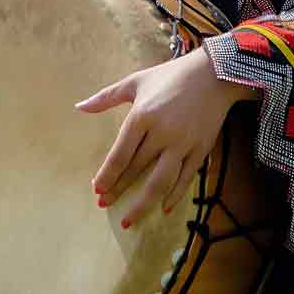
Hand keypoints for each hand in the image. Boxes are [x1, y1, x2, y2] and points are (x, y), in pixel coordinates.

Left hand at [76, 48, 257, 228]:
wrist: (215, 74)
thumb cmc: (170, 76)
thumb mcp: (135, 81)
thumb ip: (106, 97)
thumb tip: (79, 107)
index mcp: (142, 115)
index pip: (120, 154)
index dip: (107, 175)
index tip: (97, 189)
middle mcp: (162, 133)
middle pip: (136, 170)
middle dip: (118, 190)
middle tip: (104, 205)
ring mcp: (183, 144)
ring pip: (160, 181)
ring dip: (143, 203)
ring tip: (129, 219)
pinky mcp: (201, 150)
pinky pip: (185, 178)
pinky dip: (174, 195)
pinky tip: (163, 208)